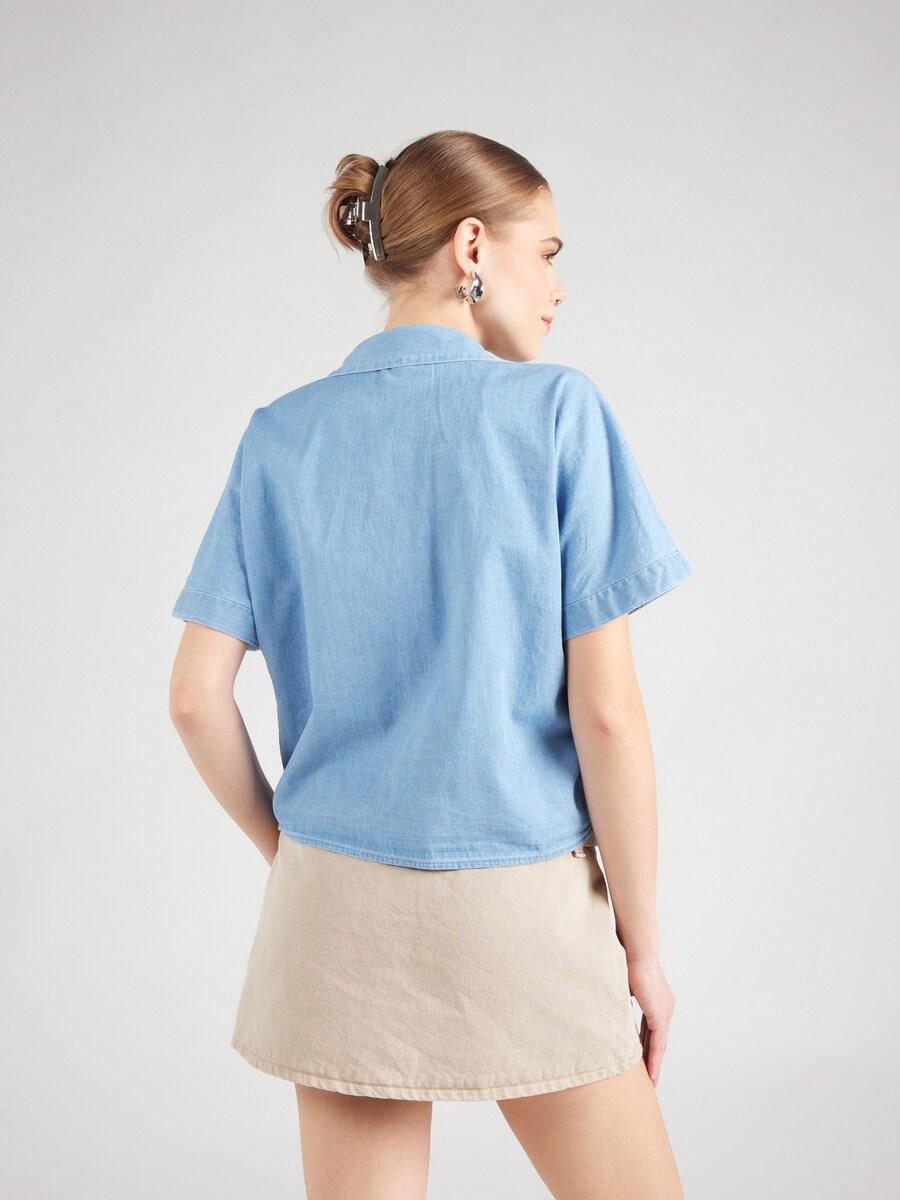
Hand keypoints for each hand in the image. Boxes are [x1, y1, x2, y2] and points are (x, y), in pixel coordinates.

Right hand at [625, 954, 675, 1087]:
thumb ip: (618, 1000)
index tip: (642, 1059)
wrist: (636, 949)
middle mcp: (665, 1006)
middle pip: (658, 1038)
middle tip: (649, 1077)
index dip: (646, 1045)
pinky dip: (654, 1057)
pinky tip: (651, 1071)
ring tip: (651, 1080)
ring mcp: (665, 1010)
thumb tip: (606, 1008)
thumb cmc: (626, 960)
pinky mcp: (661, 1014)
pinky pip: (658, 1041)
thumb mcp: (621, 986)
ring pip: (660, 1043)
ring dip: (655, 1062)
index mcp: (656, 999)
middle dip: (652, 1059)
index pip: (652, 1028)